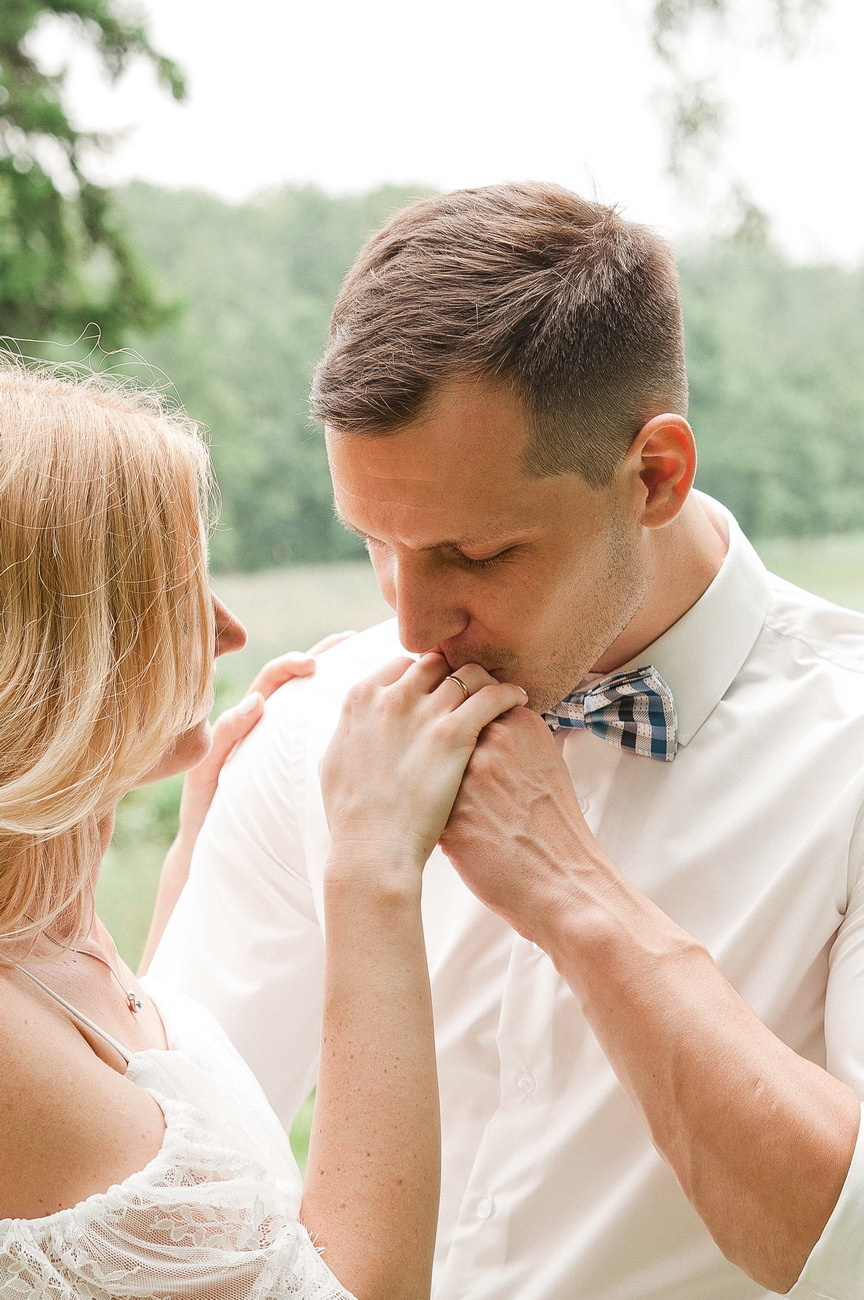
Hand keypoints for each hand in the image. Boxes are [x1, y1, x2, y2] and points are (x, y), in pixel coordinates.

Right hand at [138, 632, 353, 973]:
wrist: (231, 873)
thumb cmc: (279, 833)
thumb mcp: (316, 788)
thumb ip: (342, 757)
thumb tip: (398, 738)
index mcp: (287, 734)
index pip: (310, 685)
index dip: (334, 658)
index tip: (362, 640)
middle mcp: (258, 733)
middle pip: (285, 681)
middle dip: (312, 655)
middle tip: (341, 639)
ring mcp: (230, 750)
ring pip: (252, 701)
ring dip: (276, 678)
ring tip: (303, 665)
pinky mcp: (207, 773)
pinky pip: (221, 741)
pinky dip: (236, 721)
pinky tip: (255, 709)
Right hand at [321, 653, 527, 883]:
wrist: (373, 849)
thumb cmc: (353, 817)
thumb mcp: (335, 761)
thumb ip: (350, 731)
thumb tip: (358, 723)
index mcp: (361, 697)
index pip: (402, 665)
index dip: (422, 679)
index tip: (436, 694)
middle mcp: (392, 695)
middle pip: (436, 664)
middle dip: (453, 676)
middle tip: (471, 694)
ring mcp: (424, 712)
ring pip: (468, 674)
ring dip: (485, 681)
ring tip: (499, 695)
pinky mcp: (454, 733)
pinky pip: (493, 695)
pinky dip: (509, 693)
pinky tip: (519, 700)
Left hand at [440, 705, 598, 945]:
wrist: (562, 881)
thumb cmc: (554, 827)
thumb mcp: (547, 763)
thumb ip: (513, 736)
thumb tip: (483, 720)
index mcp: (520, 724)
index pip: (472, 704)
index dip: (464, 726)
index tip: (467, 745)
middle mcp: (494, 743)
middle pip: (447, 728)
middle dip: (443, 749)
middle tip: (456, 776)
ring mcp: (470, 776)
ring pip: (428, 762)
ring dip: (429, 778)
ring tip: (447, 801)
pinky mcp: (448, 813)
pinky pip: (420, 800)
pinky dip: (425, 810)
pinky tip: (443, 825)